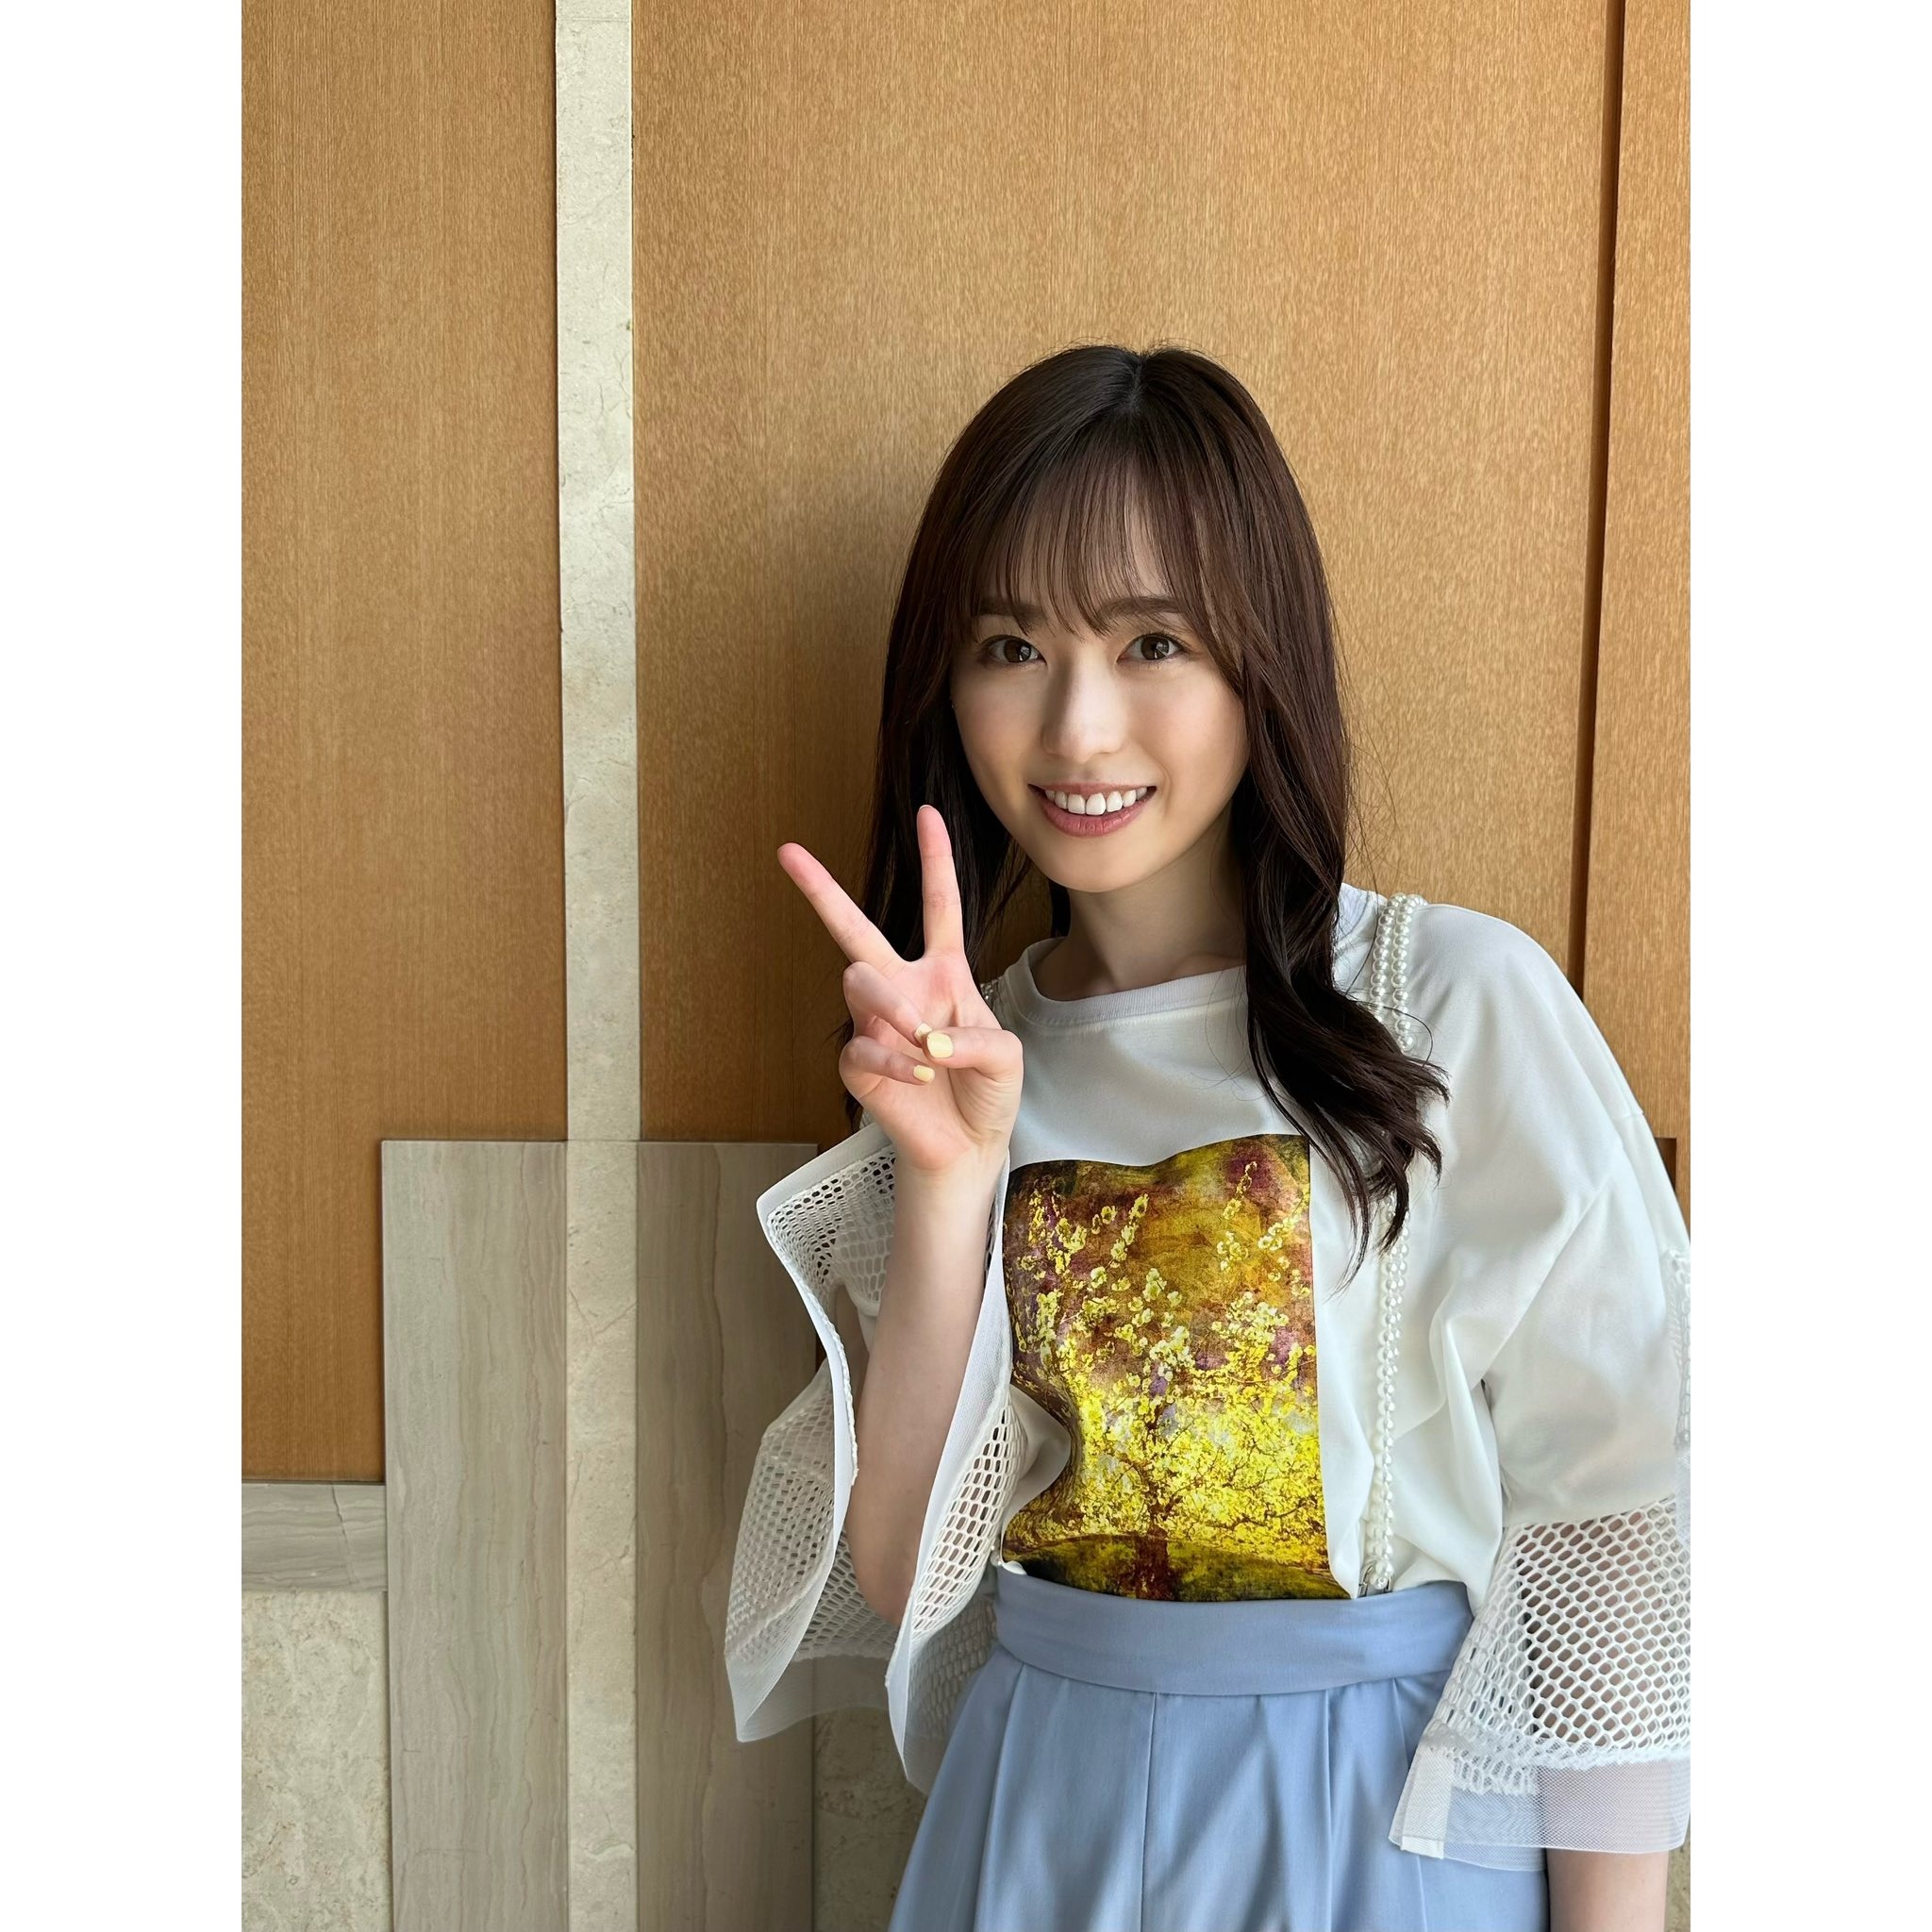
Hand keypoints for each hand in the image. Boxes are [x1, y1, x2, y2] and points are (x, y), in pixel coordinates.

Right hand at [778, 803, 1022, 1179]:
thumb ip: (976, 1037)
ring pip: (857, 981)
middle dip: (821, 889)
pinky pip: (860, 1045)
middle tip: (788, 852)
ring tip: (925, 1043)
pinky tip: (918, 1077)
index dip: (935, 860)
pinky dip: (893, 1059)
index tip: (927, 813)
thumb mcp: (1007, 1055)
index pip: (939, 905)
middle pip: (856, 928)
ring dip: (894, 1010)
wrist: (968, 1146)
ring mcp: (874, 1023)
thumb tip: (927, 1038)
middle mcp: (902, 988)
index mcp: (944, 972)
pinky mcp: (858, 1063)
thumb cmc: (989, 1091)